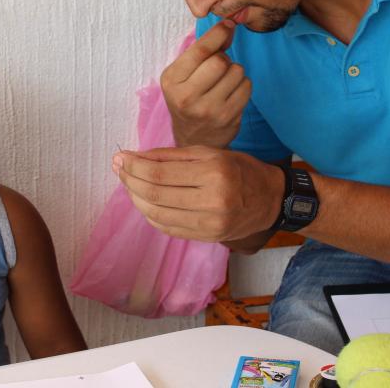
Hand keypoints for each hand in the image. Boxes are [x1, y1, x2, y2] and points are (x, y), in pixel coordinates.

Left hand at [112, 146, 283, 242]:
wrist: (270, 200)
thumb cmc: (238, 169)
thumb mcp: (209, 152)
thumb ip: (170, 155)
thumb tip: (134, 157)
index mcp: (214, 172)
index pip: (160, 173)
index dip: (134, 166)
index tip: (120, 158)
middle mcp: (212, 201)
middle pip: (155, 195)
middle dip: (130, 181)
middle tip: (119, 169)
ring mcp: (210, 224)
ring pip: (158, 214)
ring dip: (136, 199)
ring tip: (129, 184)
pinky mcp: (207, 238)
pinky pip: (168, 228)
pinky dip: (150, 215)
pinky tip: (144, 202)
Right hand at [161, 21, 250, 148]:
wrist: (193, 139)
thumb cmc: (189, 99)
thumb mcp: (184, 74)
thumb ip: (203, 50)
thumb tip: (229, 26)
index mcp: (171, 80)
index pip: (200, 50)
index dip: (217, 33)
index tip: (228, 24)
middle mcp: (186, 97)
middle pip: (220, 61)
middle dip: (224, 59)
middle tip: (219, 67)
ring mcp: (208, 110)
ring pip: (236, 72)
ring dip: (235, 72)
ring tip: (224, 82)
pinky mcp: (227, 118)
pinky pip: (246, 87)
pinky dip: (243, 84)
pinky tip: (232, 93)